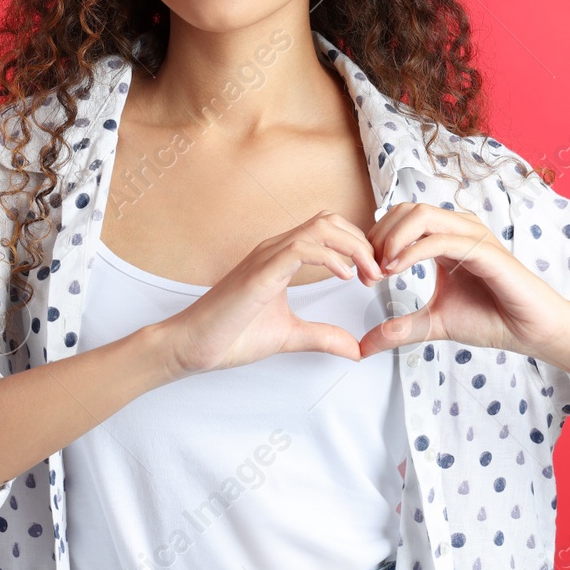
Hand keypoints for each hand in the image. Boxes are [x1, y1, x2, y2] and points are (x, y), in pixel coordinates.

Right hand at [155, 211, 387, 377]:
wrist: (191, 345)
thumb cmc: (230, 335)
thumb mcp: (289, 335)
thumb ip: (321, 336)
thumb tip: (355, 348)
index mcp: (280, 257)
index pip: (328, 230)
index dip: (358, 246)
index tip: (374, 276)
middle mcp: (274, 249)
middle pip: (330, 220)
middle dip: (363, 242)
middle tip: (377, 273)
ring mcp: (266, 257)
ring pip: (320, 227)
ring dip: (353, 247)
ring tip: (367, 274)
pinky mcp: (260, 273)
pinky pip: (301, 248)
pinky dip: (330, 258)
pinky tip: (346, 277)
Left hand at [354, 202, 569, 361]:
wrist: (532, 331)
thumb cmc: (491, 319)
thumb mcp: (433, 324)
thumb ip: (399, 329)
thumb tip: (362, 347)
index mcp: (444, 239)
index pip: (399, 219)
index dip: (374, 241)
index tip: (364, 275)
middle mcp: (457, 230)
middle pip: (405, 210)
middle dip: (378, 237)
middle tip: (368, 272)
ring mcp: (472, 236)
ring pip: (421, 215)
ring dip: (392, 238)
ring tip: (381, 269)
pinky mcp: (485, 251)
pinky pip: (442, 239)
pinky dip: (413, 250)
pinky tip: (396, 270)